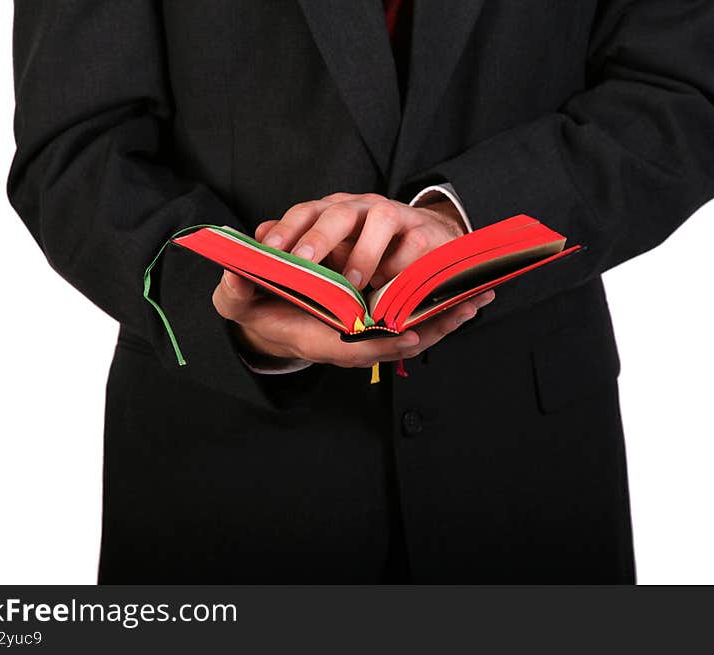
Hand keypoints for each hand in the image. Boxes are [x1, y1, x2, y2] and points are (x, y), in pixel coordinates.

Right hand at [212, 271, 494, 367]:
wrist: (262, 317)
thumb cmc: (254, 309)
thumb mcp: (236, 300)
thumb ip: (236, 291)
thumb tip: (234, 275)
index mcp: (318, 338)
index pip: (360, 345)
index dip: (386, 341)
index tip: (413, 334)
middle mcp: (347, 338)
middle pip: (399, 338)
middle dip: (434, 325)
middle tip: (468, 306)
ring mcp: (364, 329)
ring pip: (412, 328)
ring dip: (445, 316)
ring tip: (479, 298)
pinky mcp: (373, 318)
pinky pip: (412, 316)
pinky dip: (438, 308)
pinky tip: (464, 295)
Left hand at [254, 192, 466, 289]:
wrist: (426, 255)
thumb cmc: (367, 263)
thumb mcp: (326, 262)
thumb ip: (289, 255)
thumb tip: (252, 246)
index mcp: (333, 213)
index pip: (305, 212)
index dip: (286, 229)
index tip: (268, 251)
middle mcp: (363, 210)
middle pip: (340, 211)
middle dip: (319, 236)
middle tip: (303, 262)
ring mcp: (397, 218)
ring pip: (381, 218)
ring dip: (364, 251)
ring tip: (353, 283)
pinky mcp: (426, 234)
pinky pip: (415, 243)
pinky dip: (401, 265)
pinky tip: (389, 287)